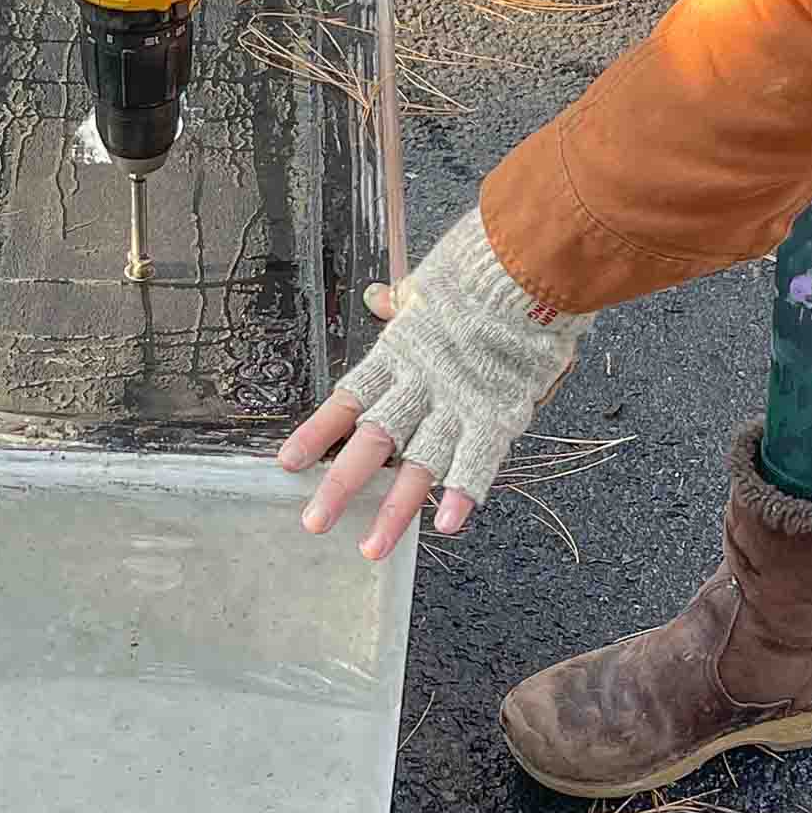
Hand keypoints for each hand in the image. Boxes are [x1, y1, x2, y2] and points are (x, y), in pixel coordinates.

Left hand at [276, 214, 591, 562]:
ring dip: (394, 509)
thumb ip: (402, 302)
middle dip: (340, 486)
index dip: (317, 433)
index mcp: (398, 354)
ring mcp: (457, 402)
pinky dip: (462, 491)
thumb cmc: (475, 272)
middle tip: (313, 523)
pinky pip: (477, 459)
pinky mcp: (499, 412)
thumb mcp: (428, 284)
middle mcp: (419, 385)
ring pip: (419, 464)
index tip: (286, 464)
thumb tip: (378, 296)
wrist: (524, 264)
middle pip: (372, 443)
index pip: (347, 399)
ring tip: (372, 548)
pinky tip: (446, 524)